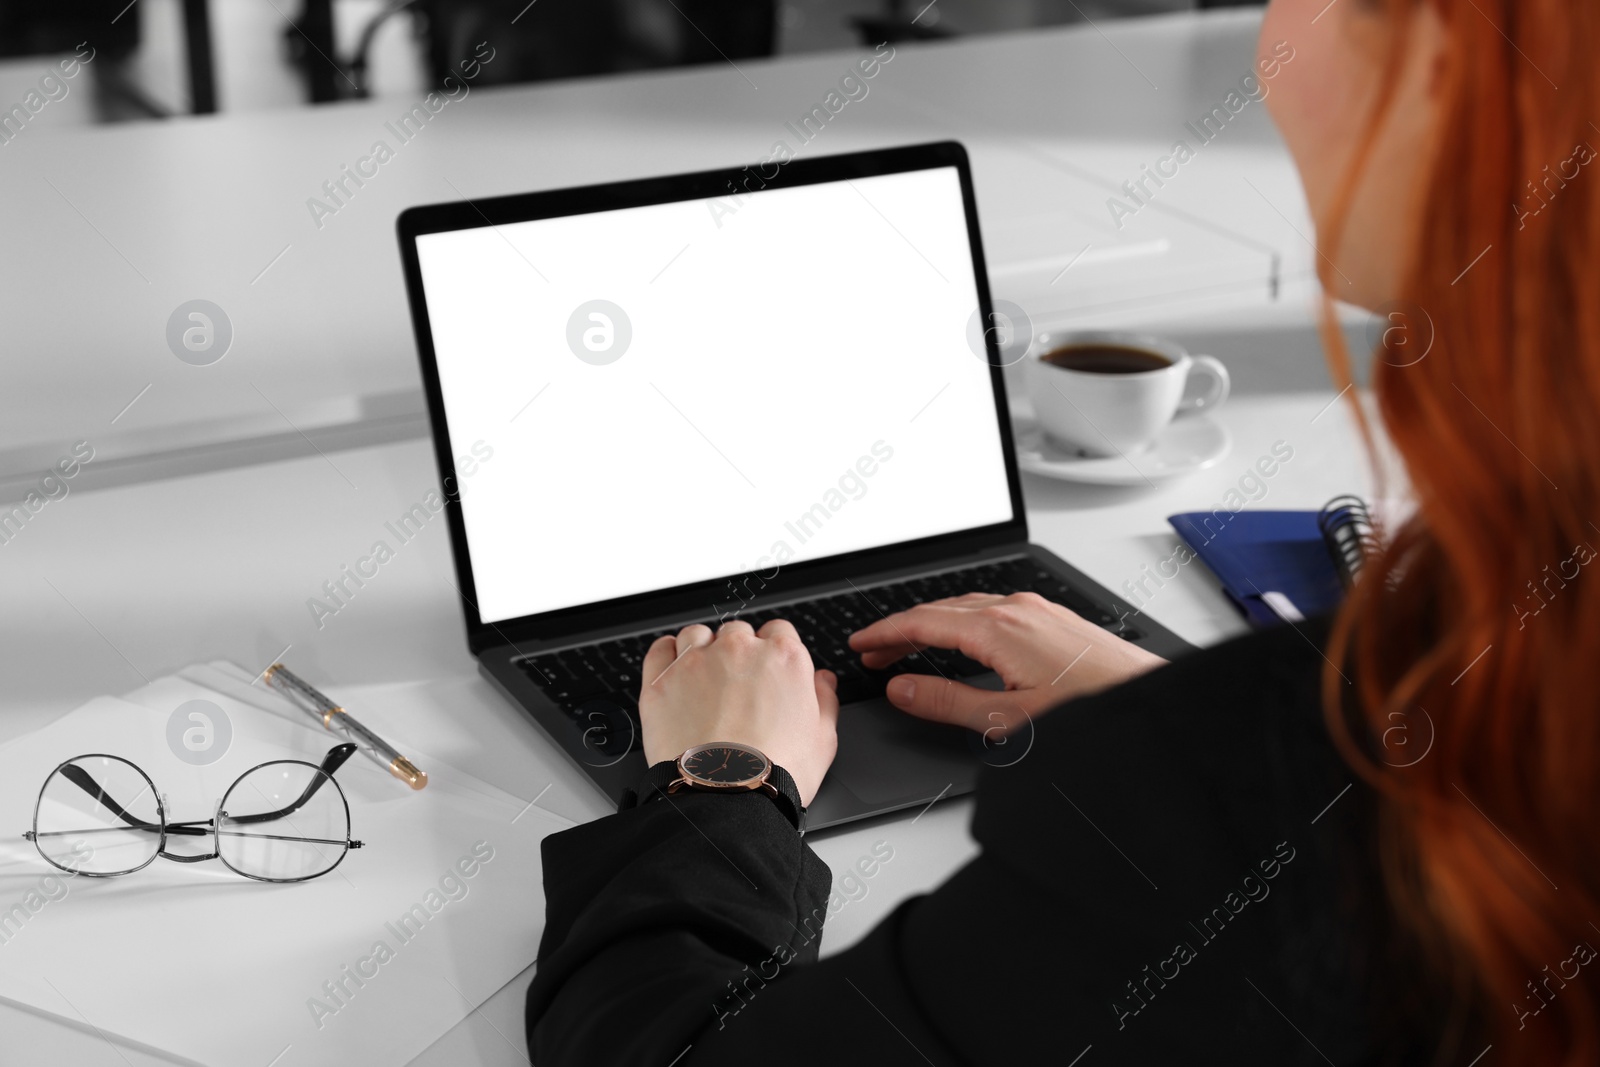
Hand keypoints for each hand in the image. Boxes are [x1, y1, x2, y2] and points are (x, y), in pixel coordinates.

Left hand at [640, 619, 838, 806]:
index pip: (779, 631)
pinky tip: (673, 671)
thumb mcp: (822, 739)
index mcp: (783, 657)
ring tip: (704, 681)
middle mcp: (739, 650)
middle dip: (739, 653)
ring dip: (703, 650)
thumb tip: (823, 681)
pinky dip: (666, 653)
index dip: (774, 651)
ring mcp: (696, 661)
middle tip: (737, 687)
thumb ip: (825, 699)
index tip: (768, 671)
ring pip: (698, 635)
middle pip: (738, 632)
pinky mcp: (662, 680)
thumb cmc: (775, 772)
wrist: (725, 798)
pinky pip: (660, 649)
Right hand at [847, 592, 1166, 733]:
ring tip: (907, 648)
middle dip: (902, 630)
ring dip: (931, 625)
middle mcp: (1016, 608)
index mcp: (998, 628)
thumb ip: (948, 703)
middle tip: (873, 653)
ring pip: (967, 607)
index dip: (884, 634)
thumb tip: (902, 689)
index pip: (922, 621)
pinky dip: (961, 623)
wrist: (1150, 700)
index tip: (860, 645)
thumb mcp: (1008, 719)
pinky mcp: (1054, 618)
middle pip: (940, 610)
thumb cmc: (1092, 709)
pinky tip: (961, 640)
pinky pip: (993, 610)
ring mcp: (1038, 609)